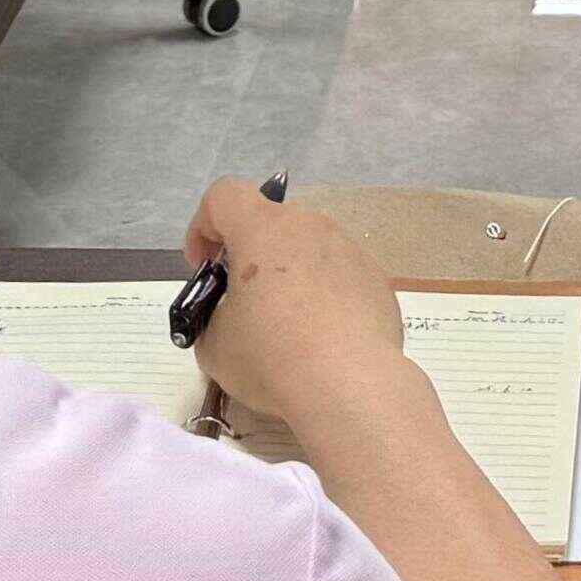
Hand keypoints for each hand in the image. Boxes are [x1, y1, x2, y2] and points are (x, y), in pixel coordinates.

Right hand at [181, 180, 403, 433]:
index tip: (203, 269)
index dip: (203, 226)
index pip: (224, 195)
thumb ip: (213, 318)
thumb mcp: (214, 345)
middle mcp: (310, 226)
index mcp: (263, 228)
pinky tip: (324, 340)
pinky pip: (340, 278)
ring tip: (288, 329)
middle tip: (243, 302)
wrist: (350, 385)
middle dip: (250, 256)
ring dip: (290, 277)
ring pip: (309, 250)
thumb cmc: (270, 356)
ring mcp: (350, 250)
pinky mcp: (377, 281)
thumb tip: (231, 322)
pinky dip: (325, 298)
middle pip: (270, 224)